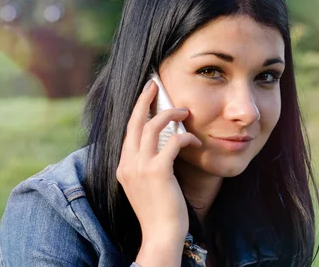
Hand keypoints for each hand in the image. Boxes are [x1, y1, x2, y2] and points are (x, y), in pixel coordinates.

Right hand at [117, 80, 201, 262]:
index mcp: (123, 166)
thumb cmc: (159, 211)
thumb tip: (162, 145)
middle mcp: (127, 163)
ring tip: (184, 111)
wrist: (161, 234)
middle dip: (145, 99)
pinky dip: (185, 137)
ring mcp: (140, 167)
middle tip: (154, 83)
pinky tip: (195, 140)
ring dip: (170, 114)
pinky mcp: (157, 171)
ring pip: (153, 126)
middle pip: (135, 121)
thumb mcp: (144, 185)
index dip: (137, 111)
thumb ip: (146, 165)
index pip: (129, 130)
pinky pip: (172, 142)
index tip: (146, 96)